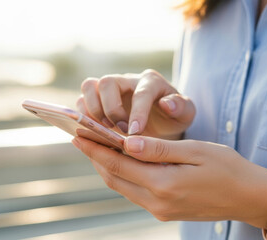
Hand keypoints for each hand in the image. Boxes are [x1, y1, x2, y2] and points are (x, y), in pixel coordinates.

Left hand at [72, 133, 266, 228]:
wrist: (249, 197)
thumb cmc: (228, 168)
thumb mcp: (196, 151)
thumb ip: (159, 149)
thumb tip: (126, 142)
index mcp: (164, 184)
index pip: (118, 163)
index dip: (95, 148)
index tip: (77, 134)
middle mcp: (157, 201)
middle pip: (114, 177)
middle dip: (96, 156)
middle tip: (82, 137)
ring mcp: (160, 210)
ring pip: (122, 186)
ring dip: (108, 166)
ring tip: (97, 146)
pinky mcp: (165, 211)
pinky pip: (135, 192)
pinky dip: (123, 175)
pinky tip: (123, 161)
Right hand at [77, 69, 194, 139]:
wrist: (161, 123)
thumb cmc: (173, 117)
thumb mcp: (186, 114)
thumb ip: (182, 107)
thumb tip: (168, 104)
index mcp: (151, 81)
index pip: (141, 92)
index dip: (137, 112)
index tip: (135, 132)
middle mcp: (127, 80)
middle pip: (107, 82)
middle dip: (111, 109)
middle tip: (119, 131)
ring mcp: (109, 89)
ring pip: (89, 86)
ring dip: (92, 110)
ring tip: (104, 131)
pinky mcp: (96, 100)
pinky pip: (81, 102)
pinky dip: (84, 117)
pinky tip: (95, 134)